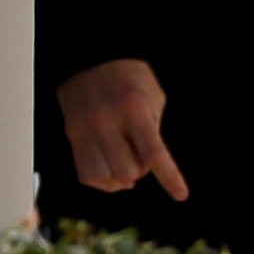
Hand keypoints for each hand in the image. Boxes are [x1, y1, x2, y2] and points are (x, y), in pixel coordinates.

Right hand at [56, 58, 189, 199]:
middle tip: (140, 154)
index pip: (153, 153)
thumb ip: (153, 132)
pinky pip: (86, 175)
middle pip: (127, 173)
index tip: (181, 195)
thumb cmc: (131, 78)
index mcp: (133, 109)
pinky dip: (102, 180)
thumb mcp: (153, 97)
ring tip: (124, 162)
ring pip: (104, 179)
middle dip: (140, 172)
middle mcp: (107, 122)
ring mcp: (86, 131)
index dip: (169, 177)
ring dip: (119, 179)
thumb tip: (147, 168)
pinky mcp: (72, 136)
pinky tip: (110, 167)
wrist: (92, 58)